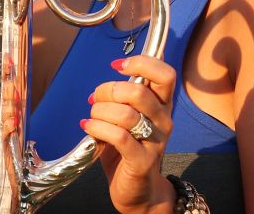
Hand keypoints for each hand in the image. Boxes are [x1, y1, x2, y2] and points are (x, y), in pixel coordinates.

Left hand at [83, 55, 176, 213]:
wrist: (137, 190)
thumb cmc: (127, 147)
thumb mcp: (127, 115)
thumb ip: (124, 94)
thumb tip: (118, 67)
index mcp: (161, 104)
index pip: (165, 74)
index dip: (141, 63)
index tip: (117, 65)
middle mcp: (163, 120)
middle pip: (139, 92)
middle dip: (108, 90)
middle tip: (94, 99)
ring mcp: (155, 141)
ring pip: (126, 114)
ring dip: (100, 112)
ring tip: (91, 118)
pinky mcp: (143, 161)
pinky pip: (118, 137)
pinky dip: (97, 128)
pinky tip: (88, 128)